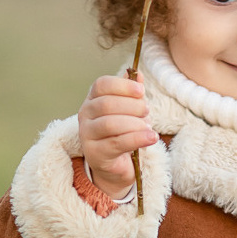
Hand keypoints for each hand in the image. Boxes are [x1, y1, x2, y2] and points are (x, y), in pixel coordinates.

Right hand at [77, 73, 157, 199]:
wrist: (116, 164)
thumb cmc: (123, 132)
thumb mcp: (130, 110)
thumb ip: (133, 93)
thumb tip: (138, 74)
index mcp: (92, 99)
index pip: (102, 84)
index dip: (123, 85)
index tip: (141, 91)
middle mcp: (85, 114)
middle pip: (106, 104)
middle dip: (132, 106)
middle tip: (147, 111)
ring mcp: (87, 135)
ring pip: (110, 124)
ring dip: (135, 124)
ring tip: (149, 127)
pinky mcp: (95, 154)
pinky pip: (117, 143)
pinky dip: (137, 139)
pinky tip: (151, 138)